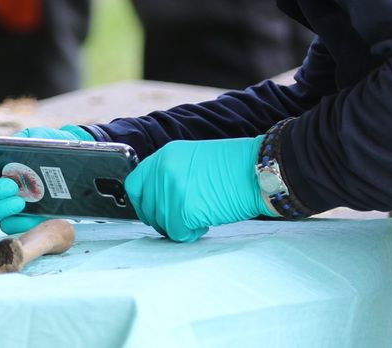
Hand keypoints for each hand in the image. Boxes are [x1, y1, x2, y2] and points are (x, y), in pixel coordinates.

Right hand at [0, 126, 92, 233]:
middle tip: (11, 186)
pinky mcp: (15, 217)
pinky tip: (31, 217)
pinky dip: (16, 222)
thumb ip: (27, 140)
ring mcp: (1, 200)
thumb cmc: (49, 149)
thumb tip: (22, 146)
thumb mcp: (39, 138)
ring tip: (21, 202)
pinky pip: (7, 225)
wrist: (69, 166)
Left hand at [124, 137, 273, 242]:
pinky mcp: (183, 210)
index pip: (134, 185)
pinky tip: (204, 223)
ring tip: (199, 217)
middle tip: (181, 218)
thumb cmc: (233, 168)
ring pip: (161, 223)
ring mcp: (171, 190)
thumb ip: (170, 175)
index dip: (143, 202)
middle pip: (146, 208)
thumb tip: (158, 199)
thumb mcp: (191, 160)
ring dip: (178, 226)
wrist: (257, 171)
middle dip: (162, 218)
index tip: (153, 210)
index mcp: (164, 156)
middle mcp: (162, 171)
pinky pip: (176, 233)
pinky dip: (189, 234)